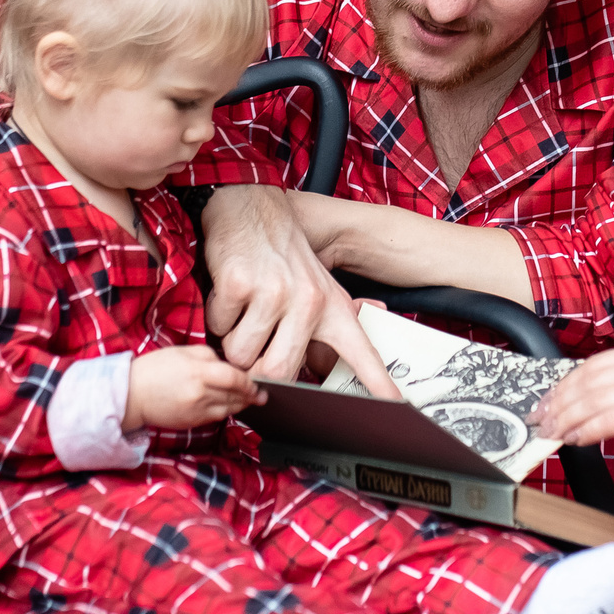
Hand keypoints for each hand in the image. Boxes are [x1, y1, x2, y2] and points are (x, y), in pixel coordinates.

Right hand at [126, 345, 262, 430]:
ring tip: (249, 399)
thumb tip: (229, 366)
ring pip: (229, 409)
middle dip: (251, 395)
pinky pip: (216, 417)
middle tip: (262, 394)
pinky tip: (229, 405)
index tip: (258, 383)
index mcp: (198, 372)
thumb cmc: (154, 369)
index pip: (235, 379)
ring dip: (241, 405)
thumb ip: (209, 356)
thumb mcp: (182, 352)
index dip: (250, 382)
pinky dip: (226, 411)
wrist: (130, 395)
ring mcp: (196, 411)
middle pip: (235, 396)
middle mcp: (200, 394)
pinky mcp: (192, 422)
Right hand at [203, 187, 401, 397]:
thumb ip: (328, 321)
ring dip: (233, 340)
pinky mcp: (238, 284)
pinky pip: (218, 326)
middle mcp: (307, 301)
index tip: (396, 406)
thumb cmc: (281, 256)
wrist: (249, 208)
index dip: (377, 382)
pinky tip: (230, 292)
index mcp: (331, 306)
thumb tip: (345, 343)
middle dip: (256, 370)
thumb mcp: (316, 285)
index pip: (359, 351)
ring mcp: (272, 292)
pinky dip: (217, 317)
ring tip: (243, 311)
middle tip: (252, 350)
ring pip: (241, 354)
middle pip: (278, 371)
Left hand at [529, 342, 613, 473]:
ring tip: (553, 434)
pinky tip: (575, 440)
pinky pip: (608, 421)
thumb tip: (587, 404)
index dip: (563, 386)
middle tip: (541, 422)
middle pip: (586, 382)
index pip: (591, 366)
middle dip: (558, 404)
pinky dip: (585, 431)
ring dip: (566, 420)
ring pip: (592, 401)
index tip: (546, 404)